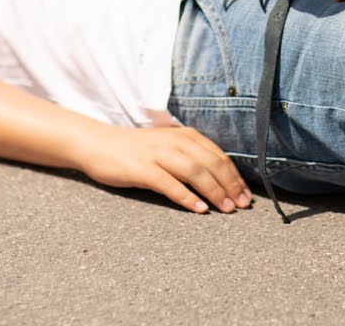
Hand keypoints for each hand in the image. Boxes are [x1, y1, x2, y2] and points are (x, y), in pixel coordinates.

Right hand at [80, 124, 253, 213]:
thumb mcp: (168, 146)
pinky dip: (187, 197)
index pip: (218, 156)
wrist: (98, 143)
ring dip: (214, 191)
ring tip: (227, 209)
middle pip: (211, 164)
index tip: (246, 196)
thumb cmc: (137, 150)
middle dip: (230, 186)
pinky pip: (169, 184)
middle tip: (242, 206)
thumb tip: (220, 179)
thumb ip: (191, 156)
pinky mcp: (142, 169)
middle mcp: (174, 141)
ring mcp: (158, 154)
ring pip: (195, 172)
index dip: (235, 177)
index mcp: (185, 136)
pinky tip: (200, 210)